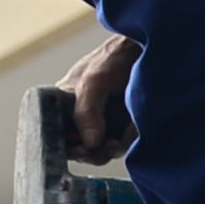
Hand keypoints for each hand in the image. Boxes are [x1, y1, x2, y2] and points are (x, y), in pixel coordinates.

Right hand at [60, 29, 141, 165]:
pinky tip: (130, 132)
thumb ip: (86, 112)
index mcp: (63, 105)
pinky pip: (122, 145)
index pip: (57, 137)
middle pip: (80, 150)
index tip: (82, 149)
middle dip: (92, 152)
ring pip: (101, 151)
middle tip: (106, 145)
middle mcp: (81, 118)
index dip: (68, 147)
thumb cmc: (113, 59)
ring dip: (109, 150)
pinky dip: (126, 143)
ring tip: (117, 142)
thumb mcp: (93, 82)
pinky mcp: (124, 128)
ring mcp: (103, 124)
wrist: (147, 50)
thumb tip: (90, 144)